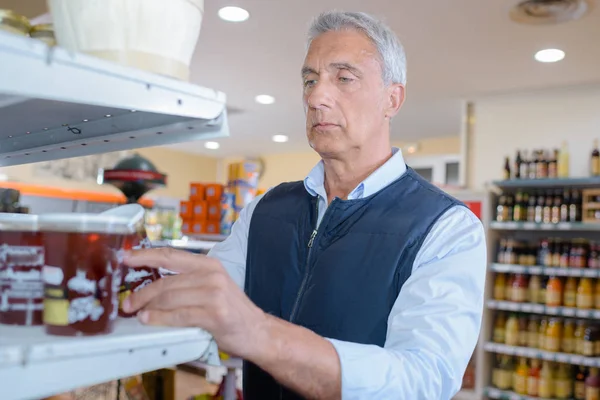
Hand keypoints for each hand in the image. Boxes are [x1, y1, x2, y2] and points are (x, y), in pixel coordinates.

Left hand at [122, 248, 268, 358]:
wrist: (258, 331)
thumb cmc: (232, 311)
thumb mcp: (213, 287)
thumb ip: (188, 282)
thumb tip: (153, 286)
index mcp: (209, 265)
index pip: (171, 255)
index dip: (145, 256)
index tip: (125, 258)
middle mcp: (212, 275)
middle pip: (166, 281)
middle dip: (142, 292)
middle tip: (128, 302)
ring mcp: (215, 294)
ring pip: (169, 298)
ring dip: (148, 306)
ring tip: (136, 313)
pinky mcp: (215, 314)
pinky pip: (179, 315)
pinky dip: (160, 318)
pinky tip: (149, 319)